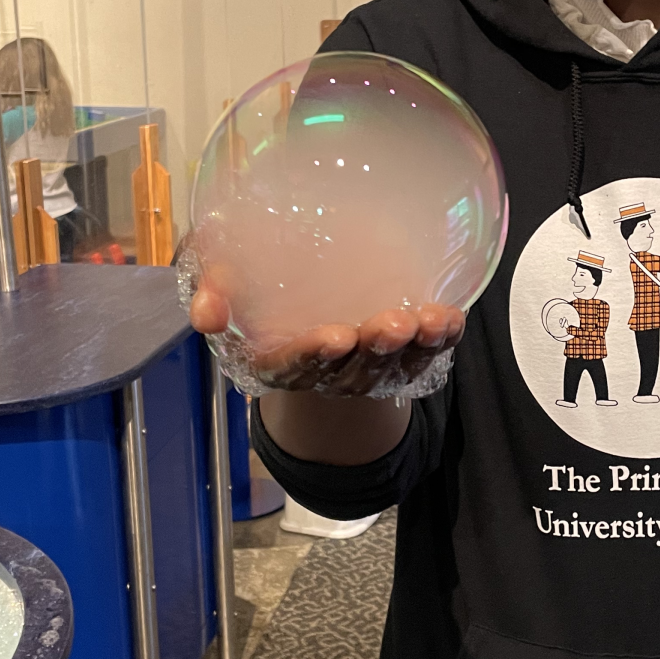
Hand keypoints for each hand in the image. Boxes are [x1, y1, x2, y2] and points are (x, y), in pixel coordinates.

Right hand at [189, 281, 464, 395]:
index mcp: (279, 363)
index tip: (333, 338)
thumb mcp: (225, 285)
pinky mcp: (399, 357)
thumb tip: (207, 313)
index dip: (314, 356)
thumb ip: (211, 291)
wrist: (301, 308)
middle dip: (375, 351)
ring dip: (415, 346)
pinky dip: (442, 340)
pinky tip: (452, 320)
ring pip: (393, 367)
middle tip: (391, 325)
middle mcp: (326, 373)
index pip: (296, 366)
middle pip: (354, 371)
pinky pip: (424, 356)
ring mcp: (366, 369)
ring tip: (432, 320)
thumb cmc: (258, 294)